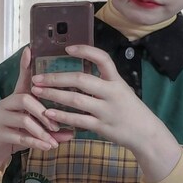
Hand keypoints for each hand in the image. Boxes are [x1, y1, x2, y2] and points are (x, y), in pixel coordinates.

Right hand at [0, 47, 73, 174]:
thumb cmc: (16, 136)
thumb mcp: (35, 131)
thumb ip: (52, 130)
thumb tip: (72, 133)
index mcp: (16, 98)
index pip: (22, 79)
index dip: (25, 65)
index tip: (29, 49)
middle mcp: (7, 103)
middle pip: (25, 98)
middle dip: (44, 112)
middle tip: (57, 125)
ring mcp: (1, 118)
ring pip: (24, 118)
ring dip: (41, 131)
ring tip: (53, 141)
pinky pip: (19, 136)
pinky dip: (36, 142)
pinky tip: (47, 147)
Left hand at [30, 44, 180, 181]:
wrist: (146, 133)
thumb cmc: (130, 110)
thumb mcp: (122, 90)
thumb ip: (104, 82)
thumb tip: (79, 73)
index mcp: (117, 80)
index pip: (102, 59)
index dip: (85, 51)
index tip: (67, 48)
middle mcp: (112, 93)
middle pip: (81, 79)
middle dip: (56, 78)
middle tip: (38, 77)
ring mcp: (106, 110)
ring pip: (76, 100)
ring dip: (53, 95)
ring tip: (36, 92)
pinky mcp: (102, 126)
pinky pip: (78, 120)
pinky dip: (62, 116)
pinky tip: (48, 113)